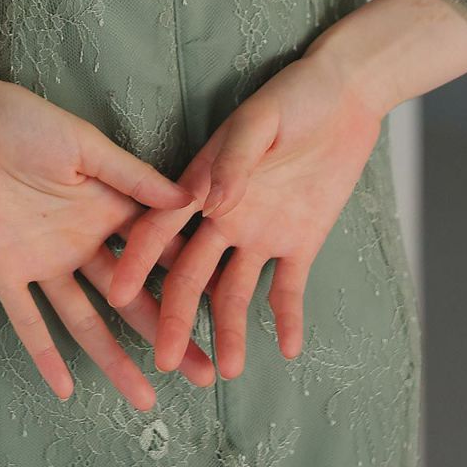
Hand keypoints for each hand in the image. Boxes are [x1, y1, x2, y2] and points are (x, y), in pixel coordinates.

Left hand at [0, 74, 216, 408]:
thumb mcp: (84, 146)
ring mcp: (45, 260)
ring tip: (145, 396)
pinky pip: (27, 320)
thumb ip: (132, 177)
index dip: (189, 282)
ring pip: (86, 319)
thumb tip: (189, 197)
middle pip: (132, 296)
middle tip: (203, 373)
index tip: (225, 316)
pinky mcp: (4, 270)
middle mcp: (83, 240)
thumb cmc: (23, 122)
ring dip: (114, 356)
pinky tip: (66, 388)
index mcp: (108, 206)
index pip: (157, 251)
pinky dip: (45, 354)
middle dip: (167, 332)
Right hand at [104, 41, 383, 379]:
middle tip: (166, 360)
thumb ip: (235, 162)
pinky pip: (288, 288)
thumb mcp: (261, 120)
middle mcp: (224, 216)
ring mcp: (260, 232)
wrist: (346, 96)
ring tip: (228, 370)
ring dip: (230, 329)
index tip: (119, 296)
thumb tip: (210, 205)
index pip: (160, 227)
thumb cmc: (295, 96)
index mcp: (202, 183)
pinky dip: (287, 318)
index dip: (139, 261)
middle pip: (192, 274)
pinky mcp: (299, 241)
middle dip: (177, 316)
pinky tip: (288, 348)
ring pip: (235, 291)